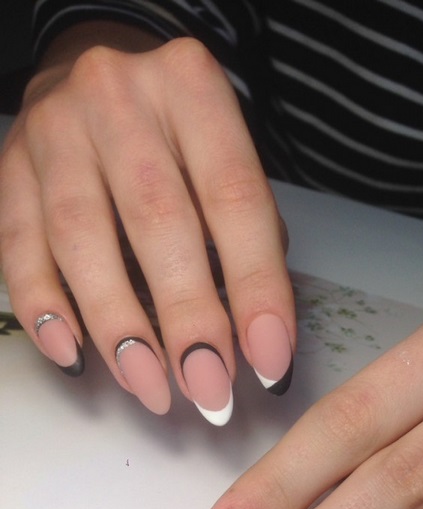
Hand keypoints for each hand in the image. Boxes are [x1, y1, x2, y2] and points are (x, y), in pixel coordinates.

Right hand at [0, 29, 294, 420]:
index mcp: (192, 87)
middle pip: (158, 222)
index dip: (256, 288)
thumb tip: (258, 340)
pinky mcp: (9, 169)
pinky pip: (18, 248)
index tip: (269, 360)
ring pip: (82, 240)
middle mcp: (118, 98)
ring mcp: (54, 130)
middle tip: (210, 389)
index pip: (235, 200)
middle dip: (187, 319)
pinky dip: (47, 310)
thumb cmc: (177, 137)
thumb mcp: (227, 161)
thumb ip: (248, 237)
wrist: (92, 78)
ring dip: (120, 328)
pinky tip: (76, 356)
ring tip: (153, 387)